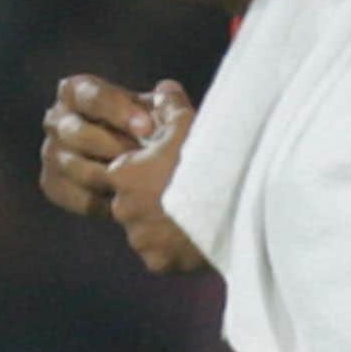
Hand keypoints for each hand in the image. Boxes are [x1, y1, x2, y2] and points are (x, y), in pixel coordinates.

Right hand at [39, 74, 156, 218]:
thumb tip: (168, 92)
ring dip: (108, 177)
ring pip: (73, 166)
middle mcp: (56, 118)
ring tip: (136, 184)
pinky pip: (69, 193)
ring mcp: (50, 150)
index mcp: (77, 91)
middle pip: (76, 133)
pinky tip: (122, 202)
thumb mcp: (160, 115)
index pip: (91, 96)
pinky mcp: (51, 181)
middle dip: (113, 148)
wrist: (138, 171)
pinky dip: (97, 200)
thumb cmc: (149, 133)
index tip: (147, 129)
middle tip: (141, 160)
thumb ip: (167, 104)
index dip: (118, 112)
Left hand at [107, 83, 209, 275]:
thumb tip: (163, 89)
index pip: (118, 172)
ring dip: (158, 225)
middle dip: (147, 200)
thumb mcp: (188, 125)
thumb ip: (170, 106)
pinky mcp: (157, 261)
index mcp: (122, 174)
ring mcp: (139, 238)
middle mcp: (122, 208)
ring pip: (142, 231)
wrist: (231, 203)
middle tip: (176, 193)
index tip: (162, 169)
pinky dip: (171, 248)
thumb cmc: (206, 159)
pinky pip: (158, 255)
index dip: (141, 170)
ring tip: (188, 216)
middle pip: (129, 203)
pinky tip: (191, 236)